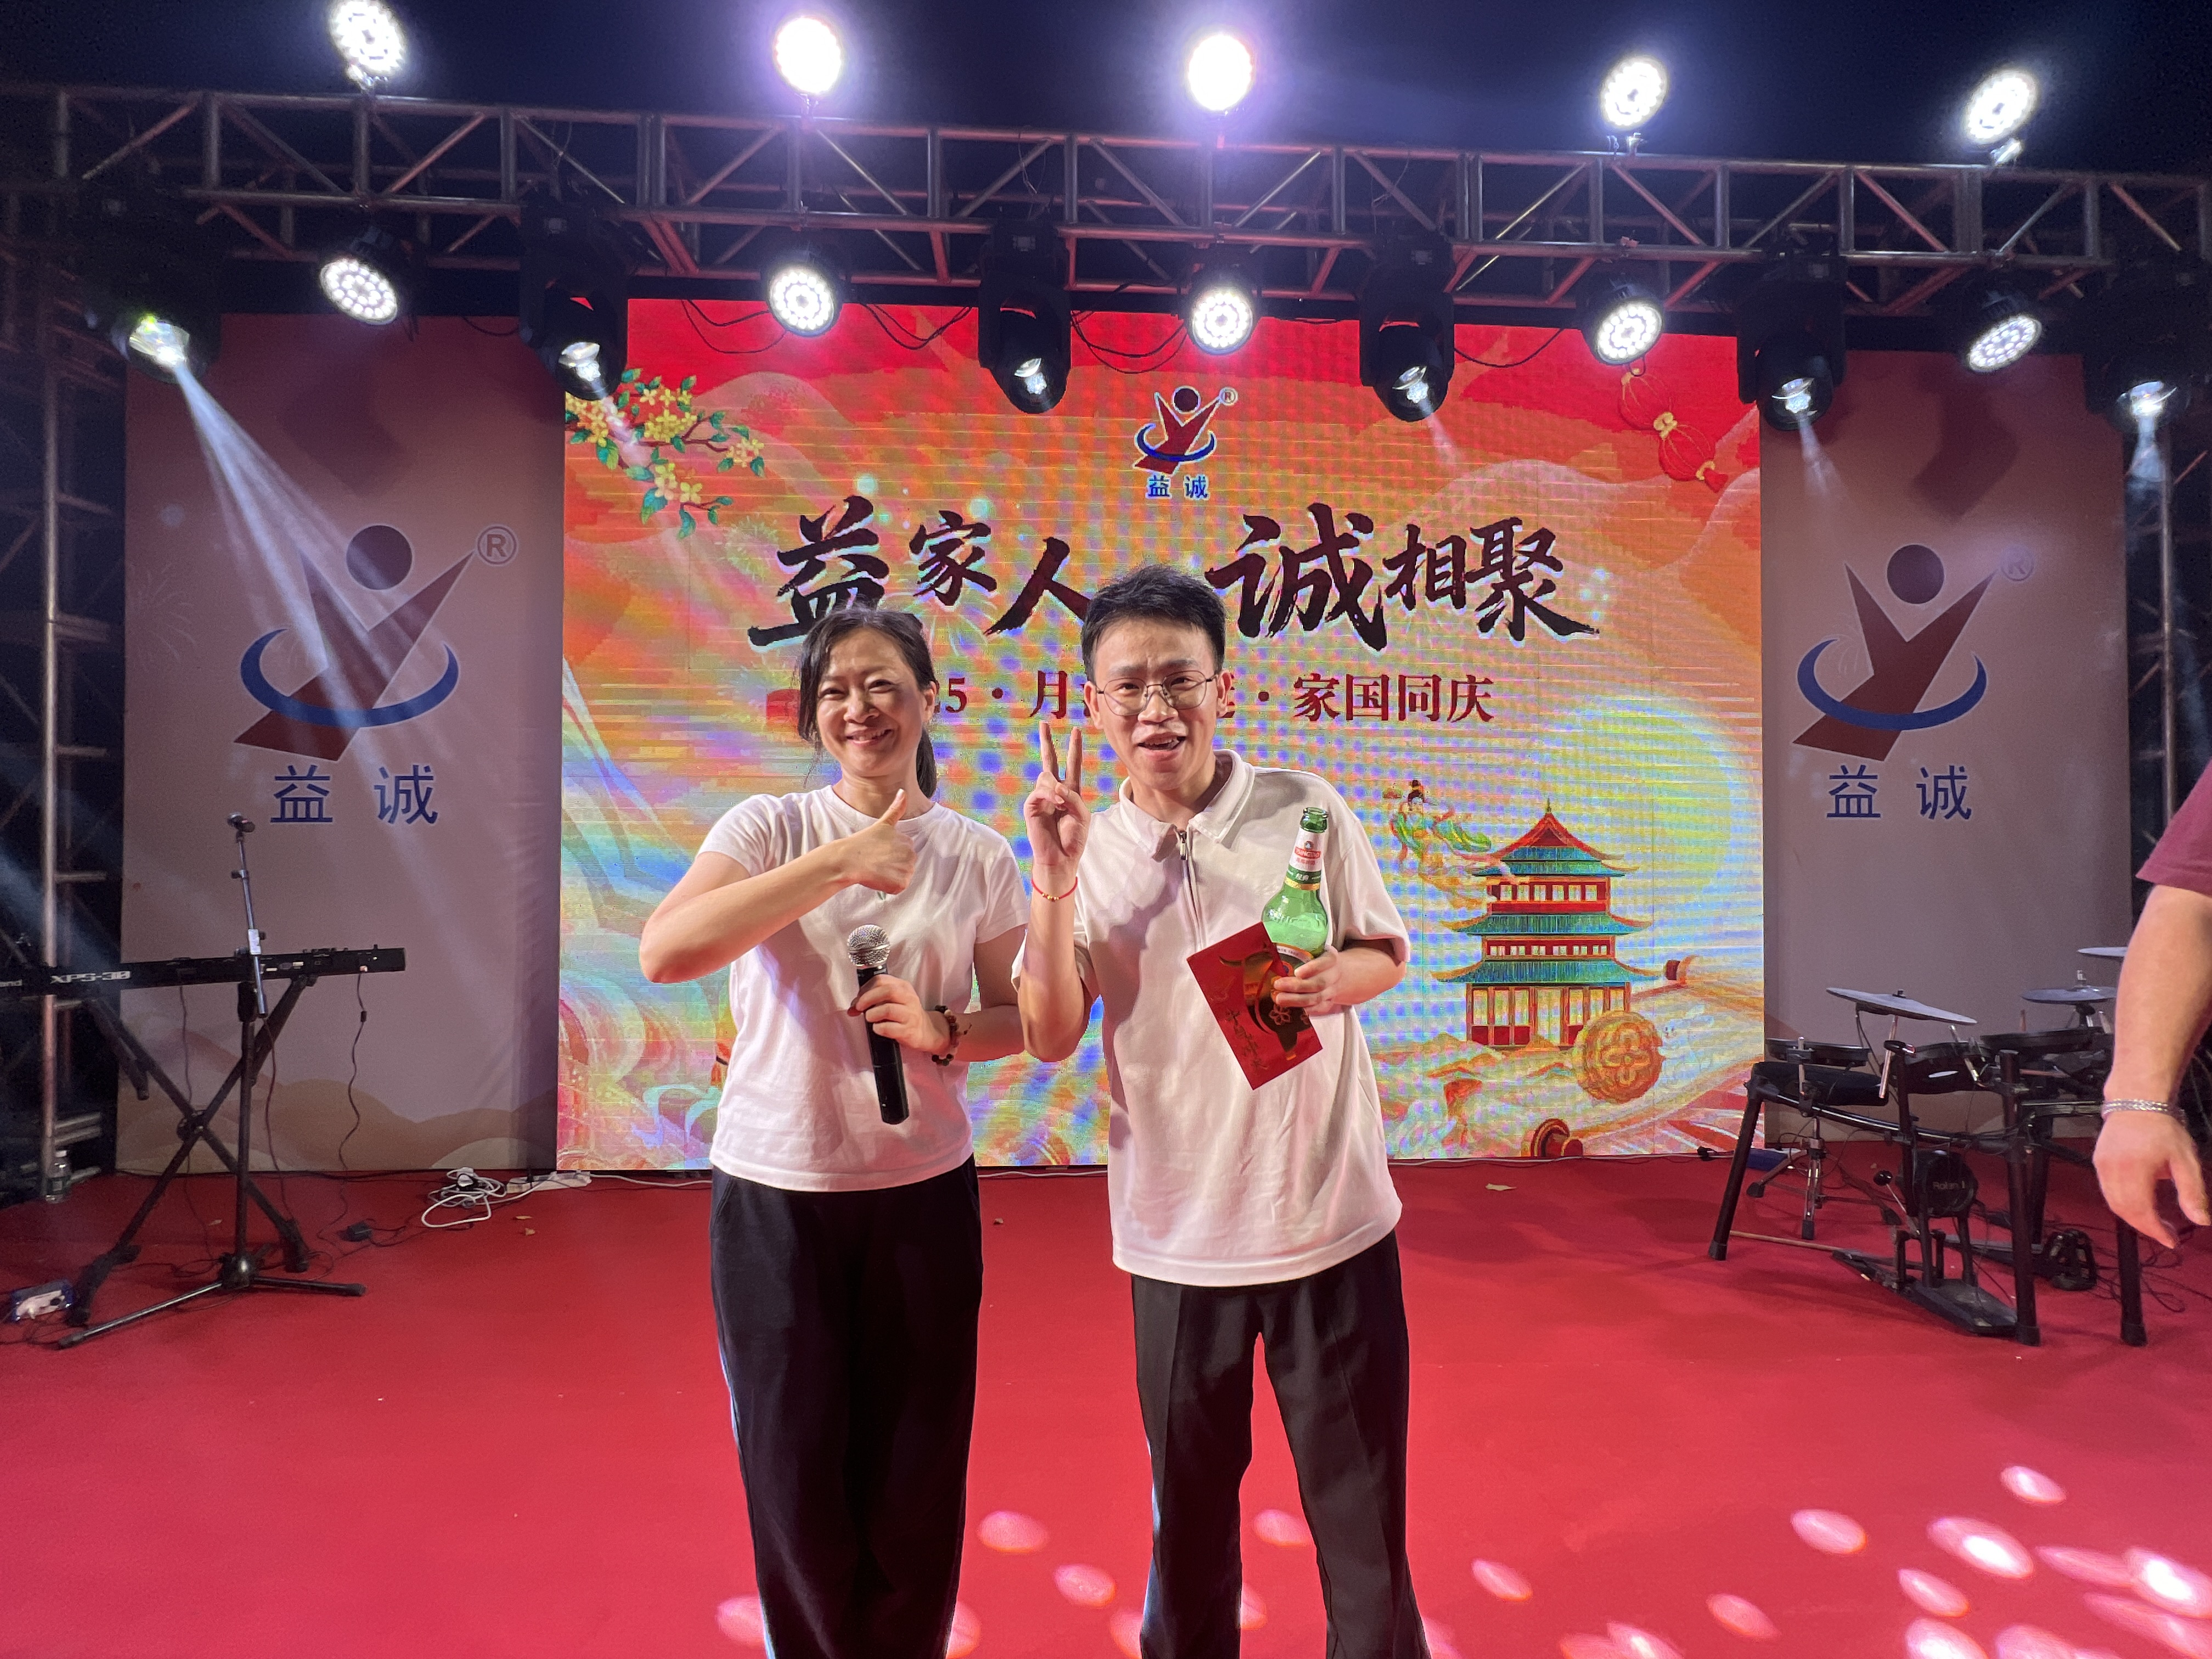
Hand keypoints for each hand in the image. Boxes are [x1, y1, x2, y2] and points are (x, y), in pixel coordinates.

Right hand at [835, 790, 913, 894]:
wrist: (848, 859)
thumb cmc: (862, 843)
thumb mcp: (882, 824)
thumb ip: (896, 808)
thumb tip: (904, 791)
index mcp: (907, 840)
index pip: (903, 853)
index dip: (889, 855)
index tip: (877, 852)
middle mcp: (910, 854)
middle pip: (905, 866)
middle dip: (892, 866)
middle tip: (875, 861)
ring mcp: (906, 869)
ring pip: (901, 877)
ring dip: (890, 876)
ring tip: (875, 869)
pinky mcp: (901, 882)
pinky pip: (897, 888)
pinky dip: (888, 886)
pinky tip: (877, 878)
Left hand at [850, 973, 946, 1053]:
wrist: (925, 1031)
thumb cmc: (904, 1014)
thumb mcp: (893, 1000)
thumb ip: (874, 999)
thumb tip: (852, 1007)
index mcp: (903, 986)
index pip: (881, 980)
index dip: (865, 989)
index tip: (858, 1000)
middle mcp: (908, 998)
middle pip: (887, 991)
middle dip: (867, 999)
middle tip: (859, 1008)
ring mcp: (910, 1014)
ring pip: (888, 1009)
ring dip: (872, 1014)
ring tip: (870, 1018)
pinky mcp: (908, 1030)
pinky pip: (888, 1028)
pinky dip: (878, 1028)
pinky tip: (878, 1028)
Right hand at [1023, 724, 1088, 889]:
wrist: (1061, 858)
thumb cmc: (1073, 838)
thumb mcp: (1081, 814)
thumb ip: (1071, 796)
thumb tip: (1054, 785)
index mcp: (1070, 792)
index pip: (1072, 764)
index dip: (1074, 748)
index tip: (1075, 731)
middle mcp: (1055, 791)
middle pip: (1050, 761)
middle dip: (1047, 742)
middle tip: (1044, 723)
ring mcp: (1042, 798)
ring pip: (1046, 777)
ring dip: (1056, 788)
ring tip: (1061, 803)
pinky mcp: (1031, 806)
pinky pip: (1039, 791)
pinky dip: (1049, 795)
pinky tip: (1055, 803)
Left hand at [1273, 948, 1349, 1019]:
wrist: (1338, 974)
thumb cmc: (1318, 960)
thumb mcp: (1314, 952)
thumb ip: (1299, 953)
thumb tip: (1273, 956)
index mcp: (1331, 958)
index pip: (1325, 962)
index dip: (1312, 968)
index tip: (1297, 972)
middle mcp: (1334, 975)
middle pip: (1318, 983)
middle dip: (1297, 986)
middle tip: (1278, 984)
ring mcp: (1333, 990)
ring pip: (1317, 998)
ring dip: (1297, 1000)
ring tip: (1279, 999)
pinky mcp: (1330, 1002)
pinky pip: (1321, 1008)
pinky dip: (1309, 1009)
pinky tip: (1296, 1009)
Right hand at [2094, 1109, 2209, 1248]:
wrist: (2137, 1103)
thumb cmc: (2162, 1129)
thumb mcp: (2186, 1161)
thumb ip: (2192, 1193)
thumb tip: (2201, 1220)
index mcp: (2135, 1169)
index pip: (2141, 1211)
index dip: (2156, 1231)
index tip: (2172, 1241)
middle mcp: (2113, 1170)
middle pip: (2125, 1212)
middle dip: (2146, 1228)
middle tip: (2166, 1234)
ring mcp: (2102, 1167)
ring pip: (2114, 1204)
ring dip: (2134, 1218)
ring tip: (2155, 1222)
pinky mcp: (2098, 1164)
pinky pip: (2108, 1192)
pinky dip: (2124, 1205)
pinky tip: (2140, 1205)